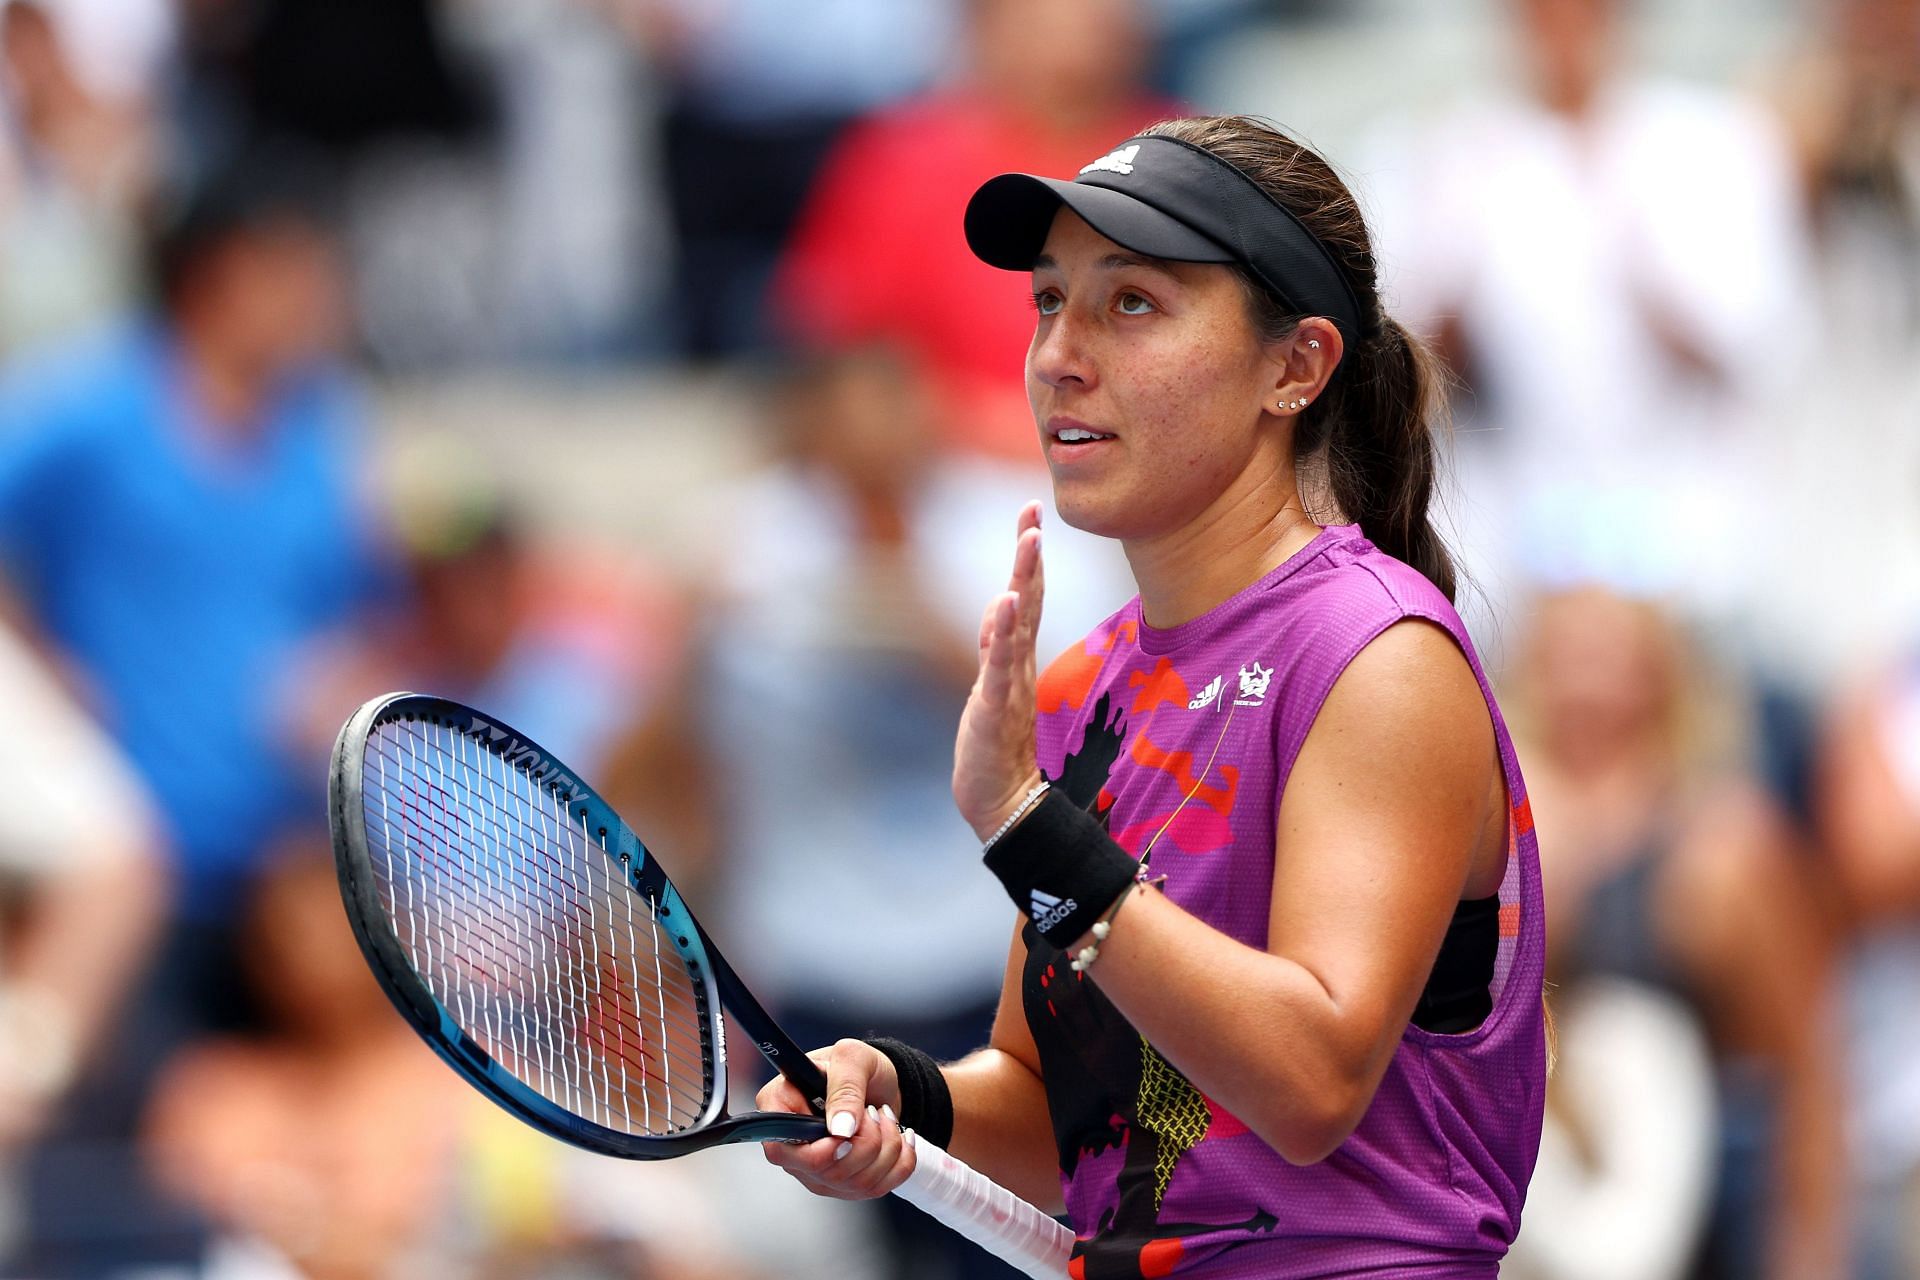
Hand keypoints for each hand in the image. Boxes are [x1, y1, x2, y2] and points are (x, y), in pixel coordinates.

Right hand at [758, 1039, 913, 1199]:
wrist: (881, 1080)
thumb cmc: (857, 1064)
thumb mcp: (852, 1058)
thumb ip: (844, 1088)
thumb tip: (841, 1130)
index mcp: (779, 1109)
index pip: (779, 1150)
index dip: (816, 1153)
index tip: (845, 1135)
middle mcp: (793, 1146)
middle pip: (826, 1172)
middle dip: (866, 1143)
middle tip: (873, 1111)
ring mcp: (817, 1171)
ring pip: (855, 1184)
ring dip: (887, 1148)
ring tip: (886, 1118)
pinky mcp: (844, 1184)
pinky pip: (877, 1189)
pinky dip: (900, 1162)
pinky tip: (901, 1138)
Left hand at [954, 502, 1046, 839]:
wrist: (1004, 804)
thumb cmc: (998, 749)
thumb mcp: (992, 686)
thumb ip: (997, 648)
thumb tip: (999, 608)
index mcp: (1015, 658)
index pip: (1024, 598)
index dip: (1029, 557)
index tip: (1031, 514)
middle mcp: (1017, 665)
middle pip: (1027, 601)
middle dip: (1030, 555)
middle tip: (1034, 513)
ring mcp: (1009, 684)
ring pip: (1018, 624)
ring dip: (1024, 579)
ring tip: (1030, 540)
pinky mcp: (996, 709)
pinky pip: (1001, 665)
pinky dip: (1001, 632)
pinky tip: (1003, 601)